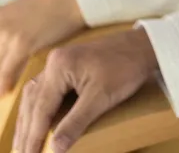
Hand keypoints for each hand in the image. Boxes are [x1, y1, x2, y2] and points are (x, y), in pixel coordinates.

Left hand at [0, 0, 85, 94]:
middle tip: (0, 76)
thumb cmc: (47, 6)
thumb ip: (2, 22)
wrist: (71, 2)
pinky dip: (4, 84)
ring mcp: (9, 34)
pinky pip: (7, 71)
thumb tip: (0, 34)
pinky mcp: (23, 44)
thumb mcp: (16, 7)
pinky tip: (4, 93)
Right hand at [13, 28, 157, 152]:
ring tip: (24, 143)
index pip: (41, 108)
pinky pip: (46, 90)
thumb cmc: (127, 67)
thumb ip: (76, 122)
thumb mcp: (102, 97)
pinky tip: (37, 121)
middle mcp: (54, 62)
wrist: (145, 45)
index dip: (34, 135)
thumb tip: (56, 148)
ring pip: (35, 96)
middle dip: (27, 130)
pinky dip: (39, 108)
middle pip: (33, 102)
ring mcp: (60, 61)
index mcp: (59, 66)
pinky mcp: (67, 64)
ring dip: (29, 120)